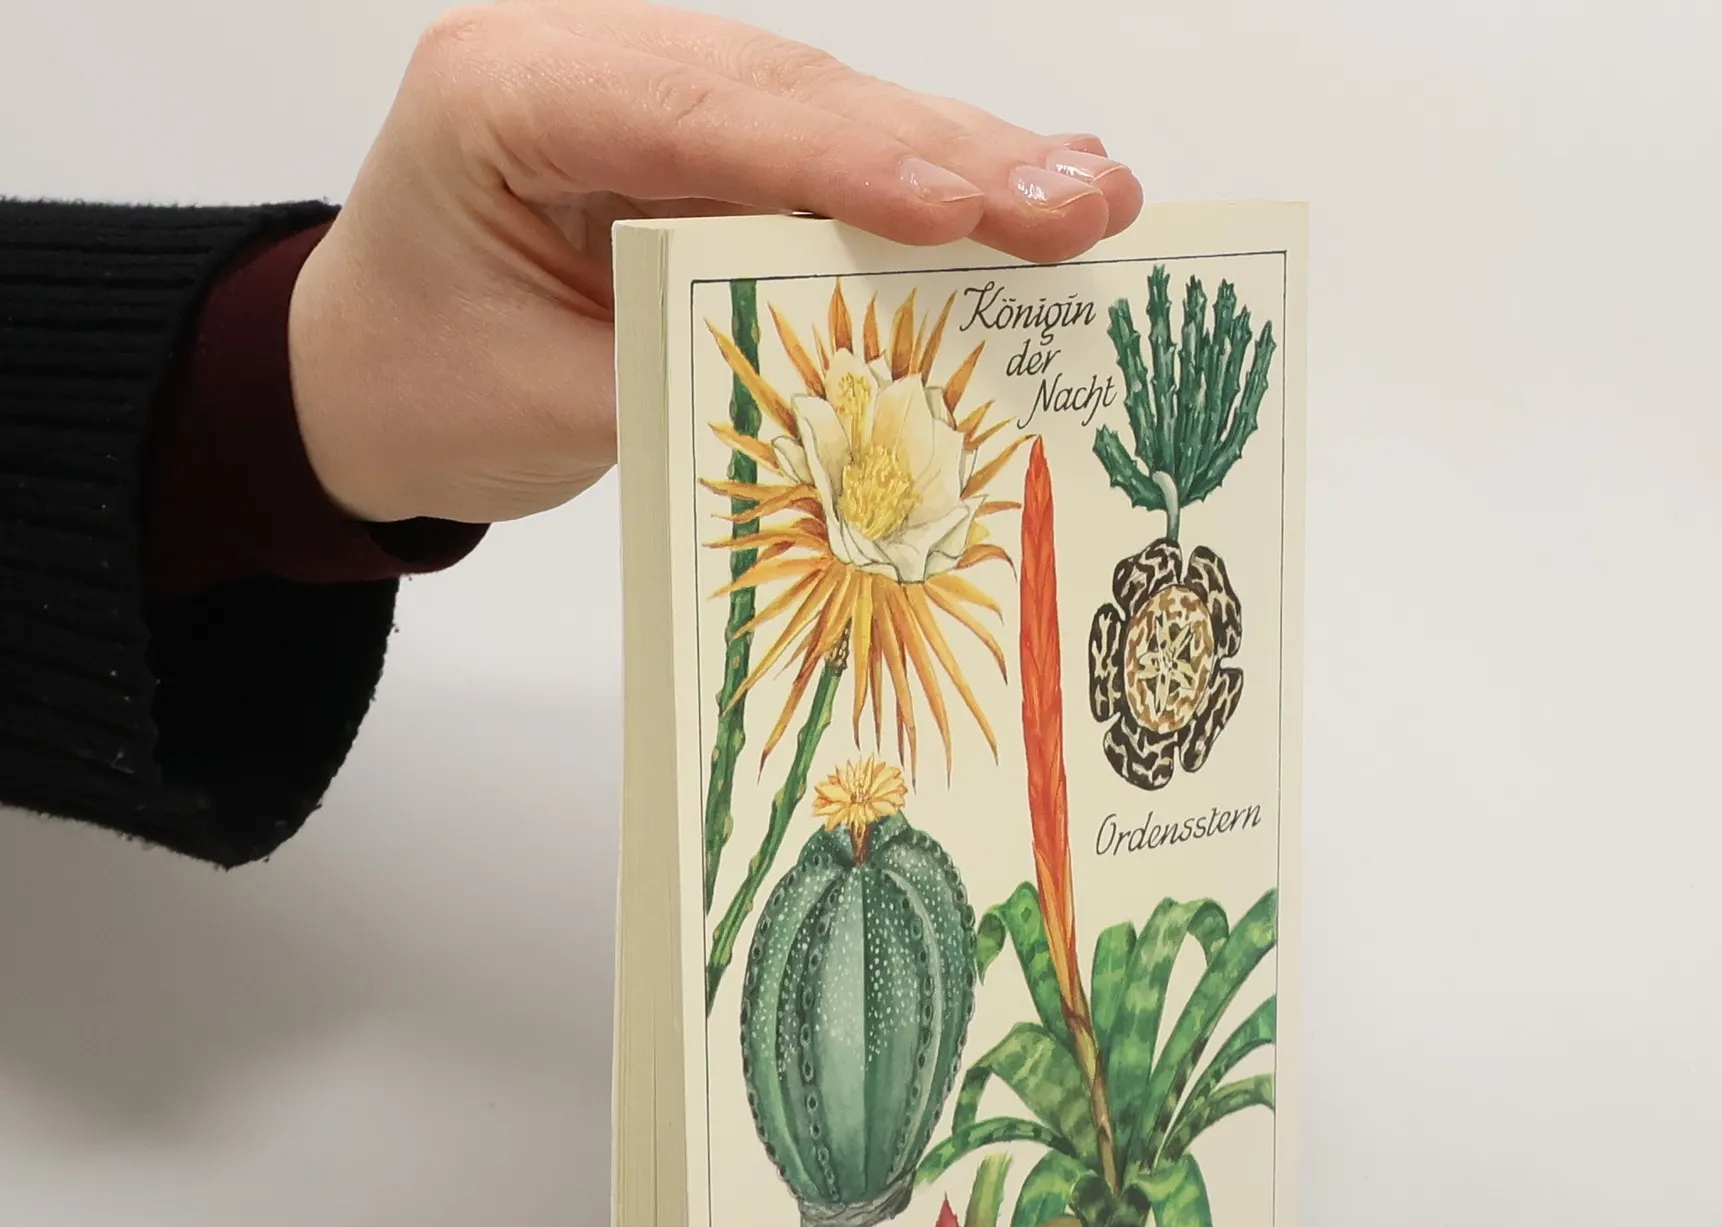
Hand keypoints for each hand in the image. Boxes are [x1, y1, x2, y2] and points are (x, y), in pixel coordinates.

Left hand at [288, 0, 1142, 526]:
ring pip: (828, 111)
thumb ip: (690, 378)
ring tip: (1092, 200)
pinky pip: (824, 151)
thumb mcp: (545, 408)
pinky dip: (926, 181)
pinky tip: (1028, 187)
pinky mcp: (701, 138)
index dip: (840, 158)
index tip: (955, 203)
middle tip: (1084, 203)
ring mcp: (652, 85)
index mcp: (504, 96)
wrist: (365, 375)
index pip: (695, 116)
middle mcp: (586, 58)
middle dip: (946, 153)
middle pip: (788, 94)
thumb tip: (856, 392)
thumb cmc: (424, 387)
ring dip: (966, 162)